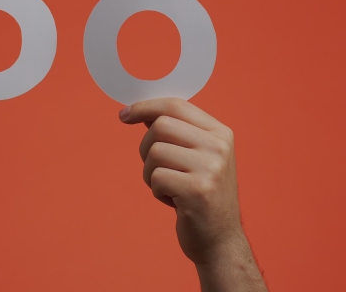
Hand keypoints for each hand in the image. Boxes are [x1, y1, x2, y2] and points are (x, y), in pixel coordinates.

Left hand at [120, 97, 241, 266]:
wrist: (220, 240)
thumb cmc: (202, 196)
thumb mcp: (197, 157)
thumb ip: (176, 133)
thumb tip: (142, 112)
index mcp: (220, 133)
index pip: (176, 105)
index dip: (146, 107)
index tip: (124, 114)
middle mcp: (219, 146)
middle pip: (160, 126)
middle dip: (146, 147)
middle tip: (156, 168)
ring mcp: (211, 168)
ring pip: (155, 152)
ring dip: (151, 173)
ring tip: (169, 187)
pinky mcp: (198, 191)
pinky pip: (156, 178)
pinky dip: (156, 191)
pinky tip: (174, 201)